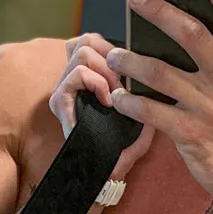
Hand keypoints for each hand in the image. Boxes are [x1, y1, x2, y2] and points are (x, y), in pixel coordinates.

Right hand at [49, 33, 154, 174]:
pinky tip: (108, 101)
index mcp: (89, 77)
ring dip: (105, 70)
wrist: (108, 174)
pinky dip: (95, 82)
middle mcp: (72, 79)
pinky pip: (76, 74)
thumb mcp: (140, 110)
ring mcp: (64, 89)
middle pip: (86, 40)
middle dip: (110, 56)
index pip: (92, 39)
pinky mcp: (59, 102)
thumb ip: (143, 87)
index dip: (112, 46)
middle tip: (123, 83)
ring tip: (115, 93)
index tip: (130, 66)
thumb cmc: (125, 144)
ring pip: (82, 51)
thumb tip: (153, 60)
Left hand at [104, 0, 212, 213]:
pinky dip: (128, 102)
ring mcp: (212, 108)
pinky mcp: (192, 135)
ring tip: (114, 55)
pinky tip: (118, 99)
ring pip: (159, 70)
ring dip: (129, 59)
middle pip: (190, 32)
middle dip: (156, 10)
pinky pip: (150, 110)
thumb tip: (196, 31)